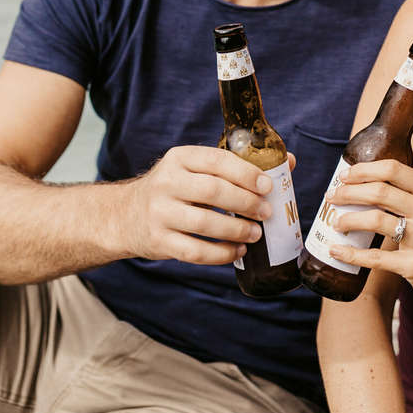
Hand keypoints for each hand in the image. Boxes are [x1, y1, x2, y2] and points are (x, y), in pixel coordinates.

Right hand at [117, 146, 295, 265]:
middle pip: (213, 192)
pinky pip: (194, 252)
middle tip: (266, 212)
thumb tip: (288, 162)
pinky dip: (220, 254)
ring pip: (205, 224)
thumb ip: (235, 166)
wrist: (125, 215)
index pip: (216, 160)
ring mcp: (159, 213)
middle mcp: (166, 182)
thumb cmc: (175, 188)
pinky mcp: (158, 241)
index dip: (245, 173)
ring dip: (236, 231)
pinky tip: (237, 252)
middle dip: (245, 203)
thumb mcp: (195, 168)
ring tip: (255, 234)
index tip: (268, 186)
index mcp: (180, 158)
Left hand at [328, 159, 412, 310]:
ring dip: (348, 220)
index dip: (363, 170)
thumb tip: (363, 183)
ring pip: (376, 220)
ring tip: (335, 223)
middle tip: (331, 197)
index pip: (393, 169)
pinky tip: (336, 251)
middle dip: (349, 193)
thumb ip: (408, 194)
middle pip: (380, 192)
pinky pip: (376, 258)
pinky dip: (351, 254)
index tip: (344, 175)